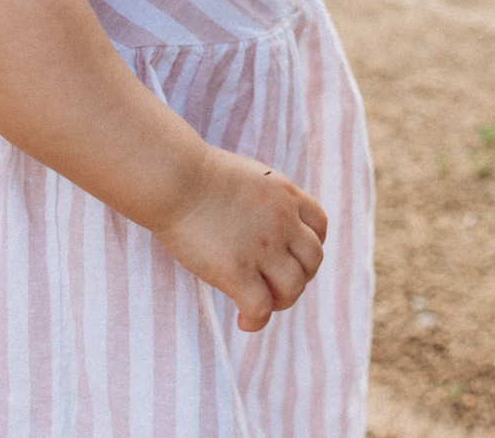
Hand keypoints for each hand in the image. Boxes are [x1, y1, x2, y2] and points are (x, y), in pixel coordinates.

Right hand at [154, 145, 329, 331]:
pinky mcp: (236, 270)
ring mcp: (263, 247)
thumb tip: (256, 220)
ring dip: (282, 301)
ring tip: (259, 304)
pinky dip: (256, 321)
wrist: (175, 178)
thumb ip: (263, 198)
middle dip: (299, 277)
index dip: (308, 246)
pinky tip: (243, 321)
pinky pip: (261, 308)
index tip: (289, 256)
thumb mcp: (247, 175)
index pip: (319, 226)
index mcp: (285, 194)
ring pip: (294, 288)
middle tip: (273, 284)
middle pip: (313, 260)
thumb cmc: (195, 174)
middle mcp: (283, 221)